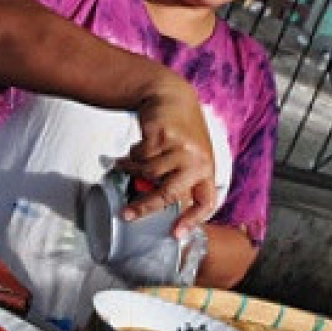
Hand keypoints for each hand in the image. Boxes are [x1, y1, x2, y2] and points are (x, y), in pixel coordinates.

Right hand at [117, 74, 215, 236]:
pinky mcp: (163, 137)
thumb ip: (177, 177)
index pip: (206, 202)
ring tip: (124, 165)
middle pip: (169, 194)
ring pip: (148, 173)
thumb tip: (152, 202)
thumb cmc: (179, 130)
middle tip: (126, 214)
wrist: (171, 96)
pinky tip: (131, 151)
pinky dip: (131, 156)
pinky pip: (139, 157)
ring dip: (133, 170)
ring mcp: (180, 149)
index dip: (192, 220)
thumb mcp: (188, 155)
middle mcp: (197, 161)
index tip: (176, 234)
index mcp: (207, 169)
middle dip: (145, 206)